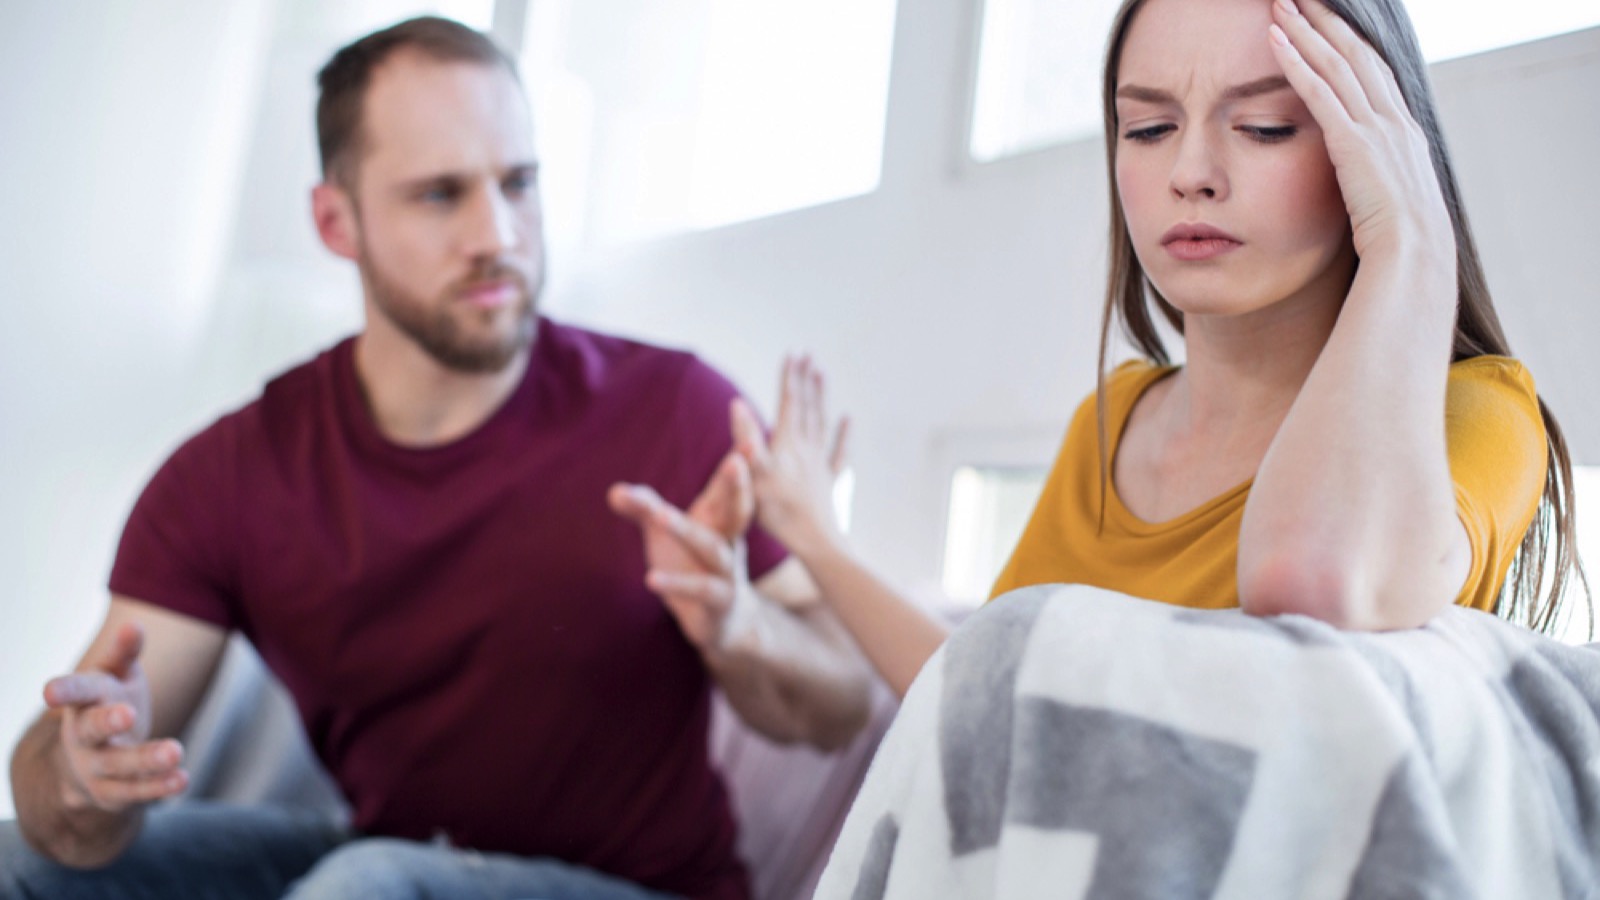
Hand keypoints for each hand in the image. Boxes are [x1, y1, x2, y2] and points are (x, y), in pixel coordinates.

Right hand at [42, 623, 186, 812]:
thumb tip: (134, 625)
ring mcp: (95, 767)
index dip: (63, 690)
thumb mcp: (117, 675)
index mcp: (84, 701)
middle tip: (130, 714)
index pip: (75, 692)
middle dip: (107, 722)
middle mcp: (84, 736)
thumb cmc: (108, 703)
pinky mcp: (112, 793)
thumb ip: (125, 653)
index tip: (50, 691)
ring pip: (117, 765)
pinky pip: (134, 792)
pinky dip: (158, 787)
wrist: (87, 762)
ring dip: (146, 759)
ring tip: (175, 750)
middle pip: (91, 731)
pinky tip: (182, 780)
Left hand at [609, 453, 757, 652]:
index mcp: (720, 517)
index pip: (731, 484)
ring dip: (685, 530)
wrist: (723, 619)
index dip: (743, 459)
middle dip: (737, 486)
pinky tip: (650, 579)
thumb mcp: (665, 532)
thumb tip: (613, 492)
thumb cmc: (694, 563)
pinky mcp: (719, 601)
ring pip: (711, 548)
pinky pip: (701, 590)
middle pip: (737, 510)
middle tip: (735, 462)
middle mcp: (729, 540)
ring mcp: (728, 572)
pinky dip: (678, 584)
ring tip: (659, 516)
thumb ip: (643, 508)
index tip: (750, 435)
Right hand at [732, 355, 849, 559]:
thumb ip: (746, 438)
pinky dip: (844, 434)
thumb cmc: (779, 512)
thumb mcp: (755, 475)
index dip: (789, 378)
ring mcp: (820, 465)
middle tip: (808, 356)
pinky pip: (839, 452)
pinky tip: (848, 420)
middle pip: (807, 408)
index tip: (793, 353)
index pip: (788, 403)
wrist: (815, 543)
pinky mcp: (830, 483)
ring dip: (821, 398)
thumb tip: (737, 404)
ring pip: (822, 423)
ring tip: (822, 375)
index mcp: (787, 445)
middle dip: (805, 381)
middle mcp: (807, 450)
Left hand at [1268, 0, 1453, 265]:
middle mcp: (1393, 120)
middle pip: (1356, 54)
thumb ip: (1374, 180)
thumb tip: (1360, 182)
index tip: (1325, 21)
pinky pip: (1320, 91)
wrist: (1414, 256)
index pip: (1372, 72)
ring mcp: (1376, 128)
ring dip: (1306, 30)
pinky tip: (1275, 39)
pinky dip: (1297, 61)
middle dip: (1326, 21)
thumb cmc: (1401, 243)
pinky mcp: (1354, 143)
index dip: (1347, 42)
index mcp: (1403, 132)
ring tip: (1279, 4)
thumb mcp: (1389, 201)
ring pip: (1336, 63)